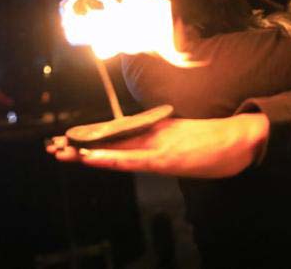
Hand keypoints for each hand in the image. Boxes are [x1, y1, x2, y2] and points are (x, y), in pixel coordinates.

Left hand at [46, 113, 269, 178]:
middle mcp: (152, 135)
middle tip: (52, 145)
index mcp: (155, 131)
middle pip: (110, 140)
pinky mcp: (164, 158)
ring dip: (87, 151)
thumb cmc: (215, 141)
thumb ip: (164, 137)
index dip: (92, 137)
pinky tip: (90, 158)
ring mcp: (157, 146)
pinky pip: (131, 160)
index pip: (118, 134)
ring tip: (61, 151)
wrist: (238, 139)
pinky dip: (109, 158)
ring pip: (115, 148)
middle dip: (81, 144)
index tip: (69, 139)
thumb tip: (148, 142)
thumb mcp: (184, 137)